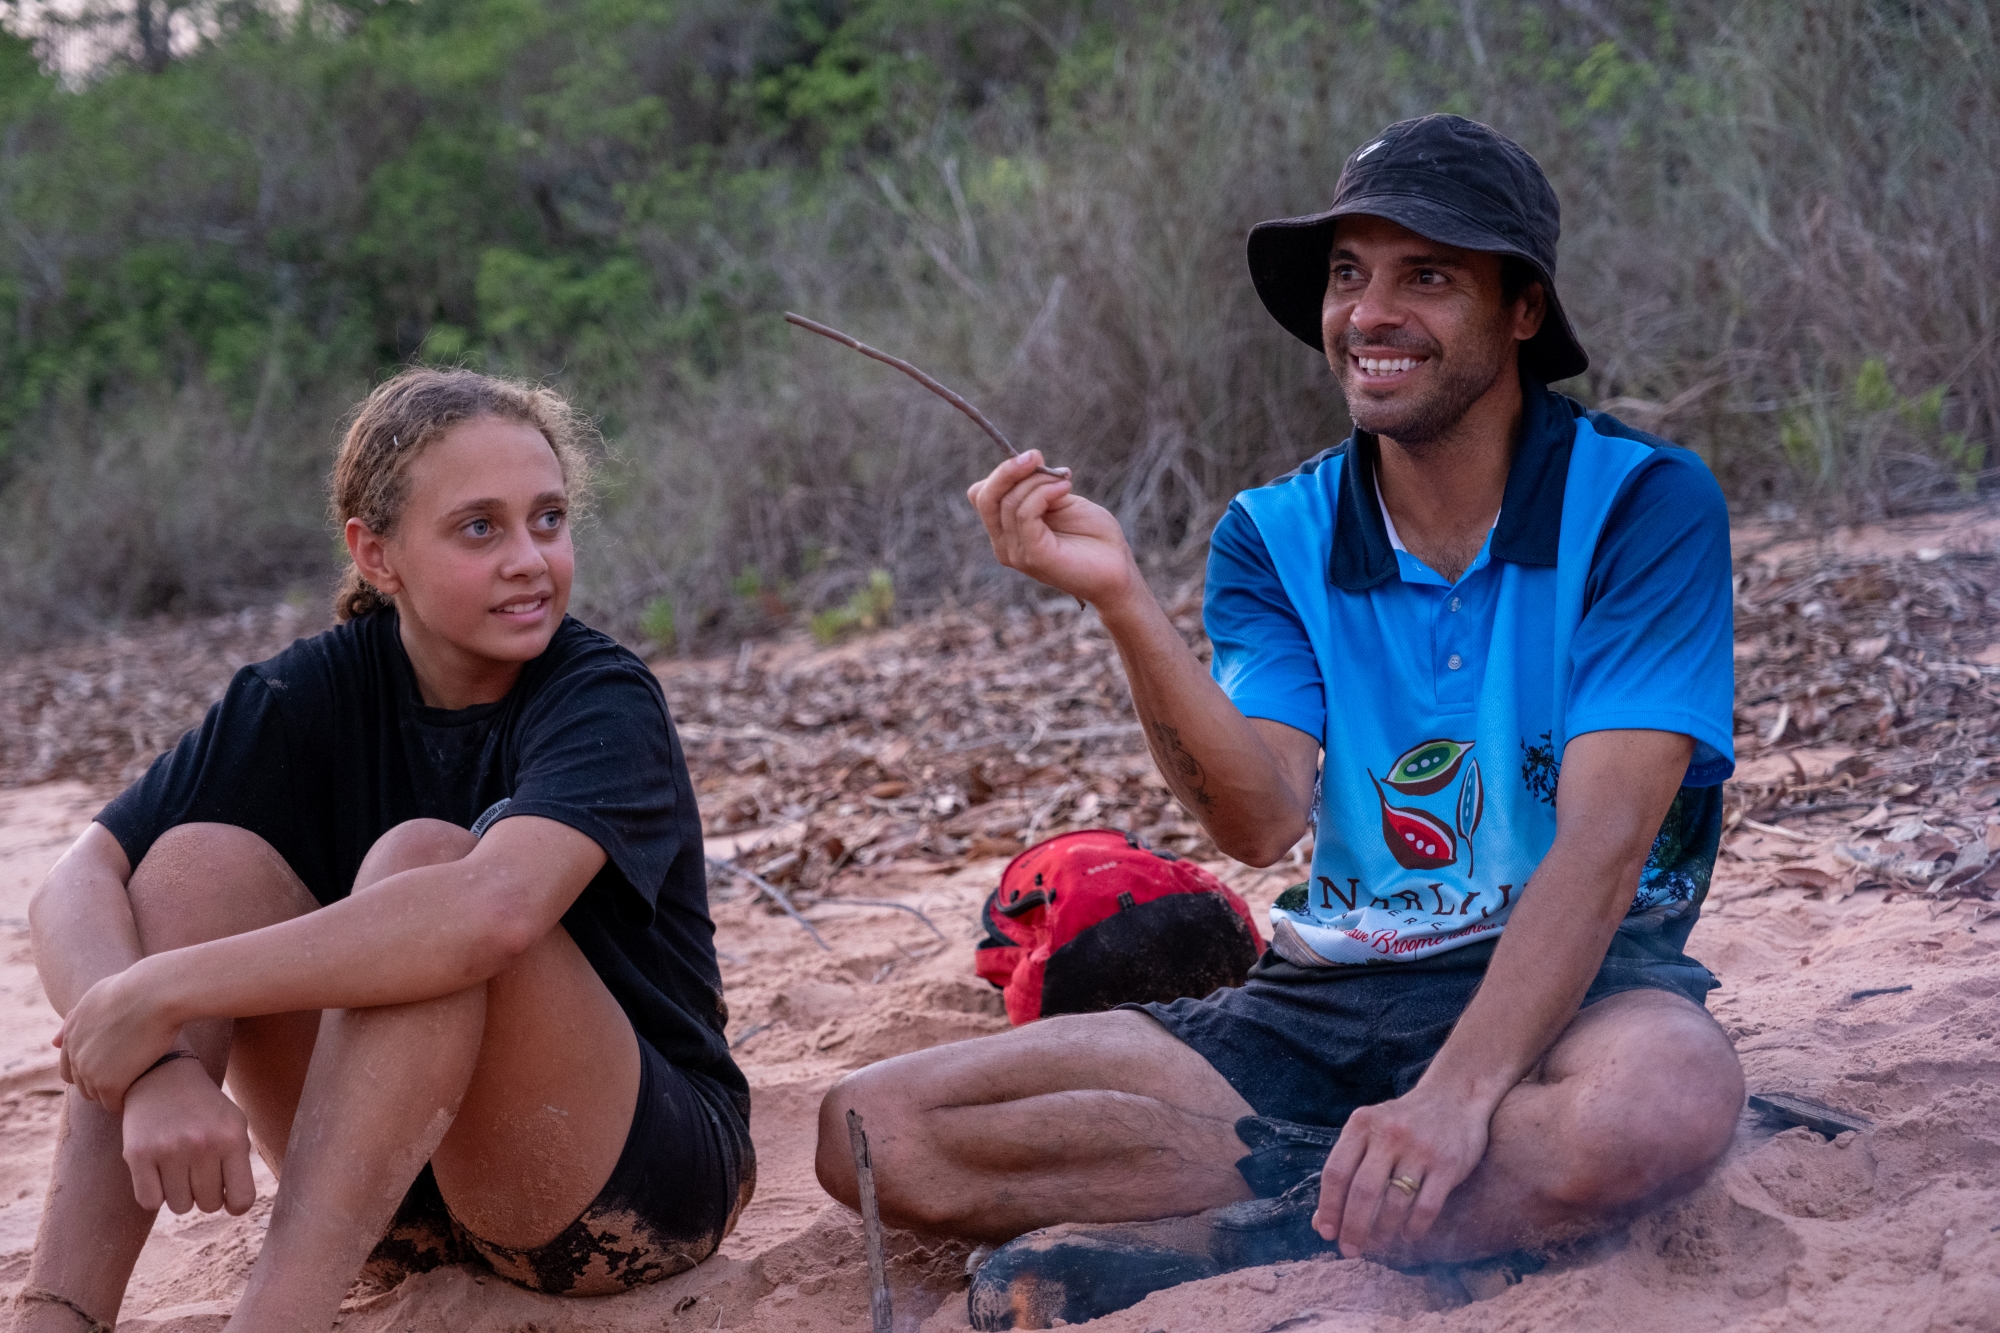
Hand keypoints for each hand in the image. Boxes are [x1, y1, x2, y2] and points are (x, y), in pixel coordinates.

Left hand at [54, 960, 178, 1113]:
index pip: (70, 1067)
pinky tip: (139, 1094)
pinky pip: (112, 1104)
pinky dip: (123, 1102)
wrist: (155, 994)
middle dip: (102, 1083)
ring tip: (136, 1086)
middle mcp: (74, 1053)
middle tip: (129, 1077)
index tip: (116, 1067)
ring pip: (96, 1096)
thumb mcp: (98, 997)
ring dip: (113, 1094)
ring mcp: (89, 1069)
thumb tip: (53, 1042)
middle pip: (82, 1084)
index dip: (92, 1070)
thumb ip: (75, 1020)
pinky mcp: (108, 1083)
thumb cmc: (137, 988)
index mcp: (71, 1032)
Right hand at [120, 1054, 257, 1214]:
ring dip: (179, 1194)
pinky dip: (154, 1195)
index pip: (242, 1199)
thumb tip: (236, 1207)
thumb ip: (239, 1163)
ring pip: (180, 1207)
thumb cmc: (204, 1109)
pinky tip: (157, 1172)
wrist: (162, 1077)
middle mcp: (202, 1144)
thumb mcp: (234, 1124)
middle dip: (205, 1194)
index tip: (228, 1197)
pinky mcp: (137, 1155)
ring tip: (178, 1167)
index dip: (236, 1205)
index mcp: (232, 1137)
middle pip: (209, 1205)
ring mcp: (169, 1150)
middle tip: (198, 1171)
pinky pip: (149, 1203)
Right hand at [966, 451, 1140, 609]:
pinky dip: (1043, 493)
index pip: (981, 495)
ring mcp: (1017, 553)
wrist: (1118, 571)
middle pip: (984, 497)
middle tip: (1035, 455)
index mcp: (1007, 531)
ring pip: (1008, 502)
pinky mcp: (1034, 556)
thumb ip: (1038, 487)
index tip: (1035, 459)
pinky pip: (1025, 514)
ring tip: (1064, 480)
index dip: (1002, 472)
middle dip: (1008, 469)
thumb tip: (1025, 462)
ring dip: (1037, 481)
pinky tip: (1064, 488)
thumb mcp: (1061, 501)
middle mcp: (1005, 545)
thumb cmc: (1093, 537)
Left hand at [1312, 1085, 1491, 1258]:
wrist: (1455, 1095)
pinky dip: (1414, 1228)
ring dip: (1383, 1232)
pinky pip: (1426, 1207)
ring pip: (1394, 1203)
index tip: (1326, 1233)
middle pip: (1363, 1191)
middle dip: (1353, 1228)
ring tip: (1378, 1244)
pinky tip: (1408, 1235)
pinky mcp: (1448, 1164)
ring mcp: (1420, 1148)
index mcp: (1362, 1124)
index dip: (1328, 1207)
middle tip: (1350, 1250)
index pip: (1336, 1172)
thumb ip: (1345, 1169)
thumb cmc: (1402, 1122)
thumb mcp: (1369, 1132)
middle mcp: (1389, 1134)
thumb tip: (1320, 1221)